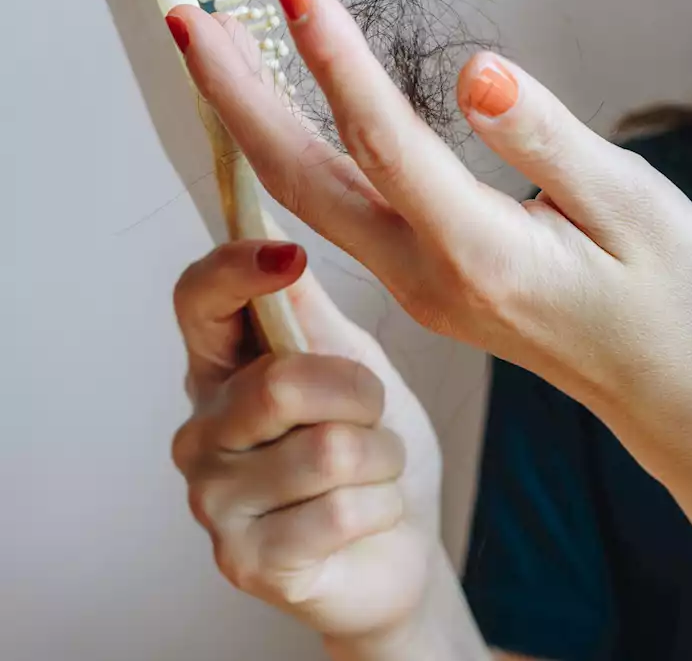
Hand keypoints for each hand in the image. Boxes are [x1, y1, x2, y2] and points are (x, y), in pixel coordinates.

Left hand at [168, 0, 691, 447]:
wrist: (669, 390)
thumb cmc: (671, 296)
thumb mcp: (634, 207)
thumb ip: (548, 140)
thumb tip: (474, 71)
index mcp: (482, 253)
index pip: (383, 141)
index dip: (333, 58)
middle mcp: (430, 275)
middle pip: (303, 181)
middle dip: (237, 97)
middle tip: (189, 17)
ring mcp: (420, 285)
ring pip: (312, 199)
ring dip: (255, 123)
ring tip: (220, 48)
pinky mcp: (427, 282)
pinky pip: (340, 214)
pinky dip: (297, 153)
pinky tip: (286, 114)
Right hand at [170, 239, 441, 642]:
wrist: (398, 546)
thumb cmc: (371, 447)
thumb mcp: (353, 364)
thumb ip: (308, 309)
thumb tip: (272, 226)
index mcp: (221, 370)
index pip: (196, 302)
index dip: (235, 270)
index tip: (289, 258)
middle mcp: (202, 431)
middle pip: (282, 382)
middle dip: (361, 396)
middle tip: (374, 415)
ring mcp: (214, 501)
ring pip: (326, 451)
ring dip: (382, 458)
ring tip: (374, 470)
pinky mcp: (246, 561)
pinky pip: (341, 512)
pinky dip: (382, 507)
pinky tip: (369, 516)